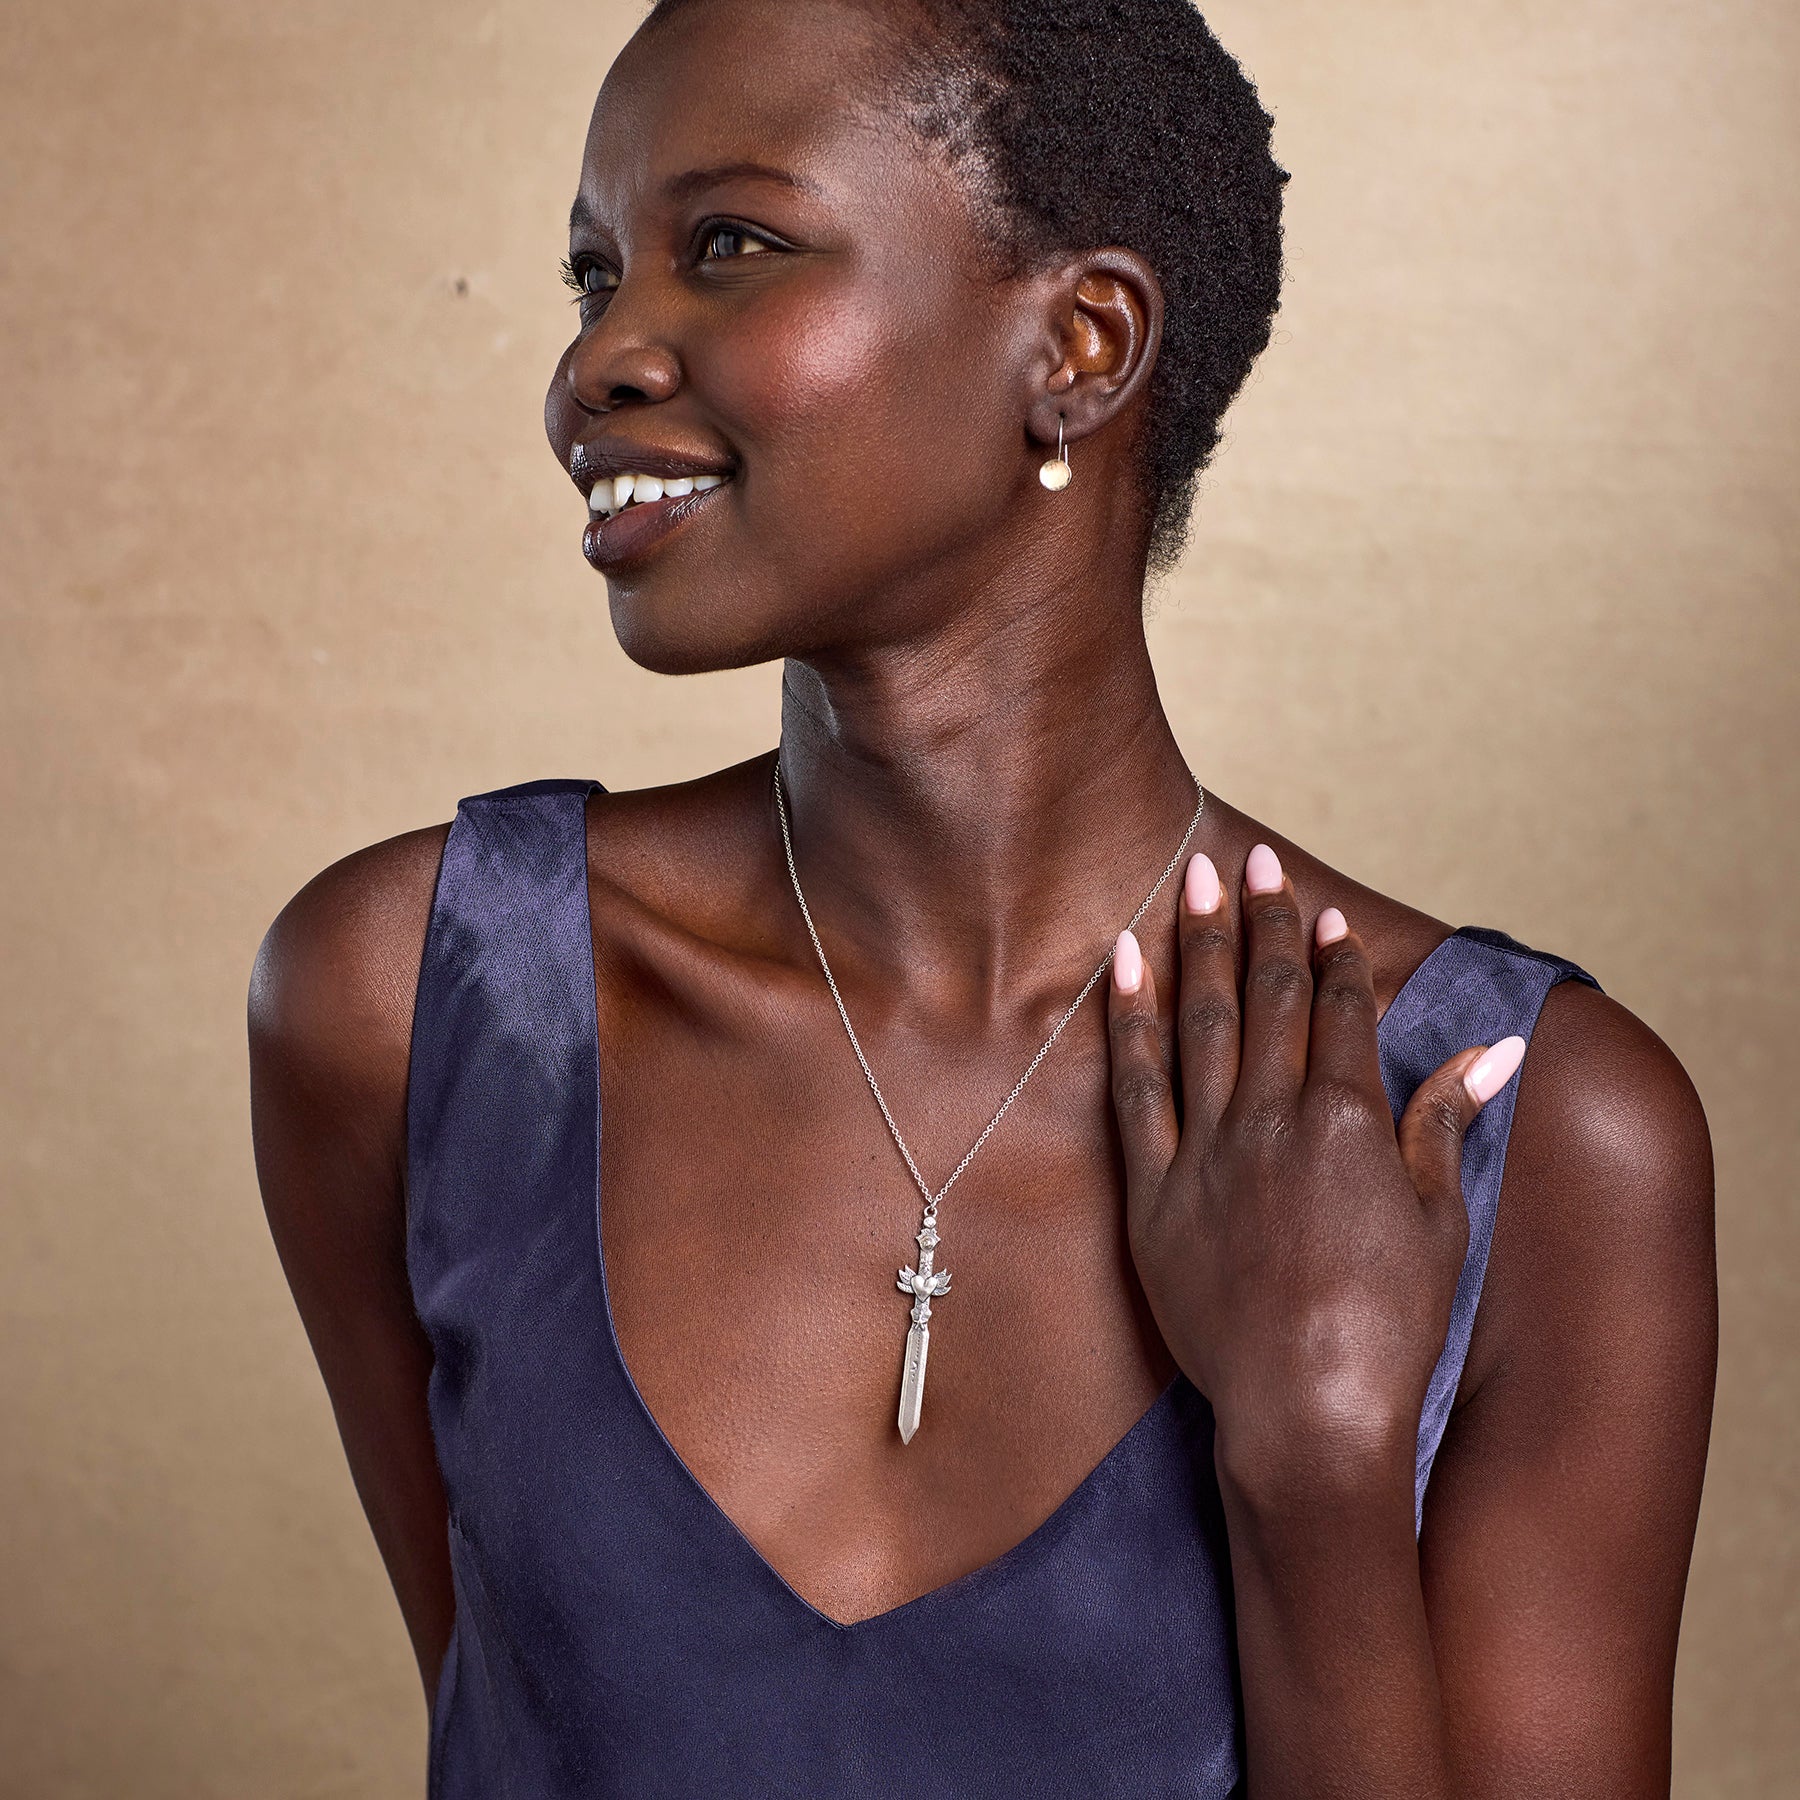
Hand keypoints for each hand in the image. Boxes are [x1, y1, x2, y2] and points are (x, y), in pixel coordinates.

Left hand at [1106, 844, 1526, 1484]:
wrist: (1308, 1412)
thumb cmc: (1391, 1325)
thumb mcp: (1440, 1220)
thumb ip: (1447, 1120)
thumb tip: (1493, 1049)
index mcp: (1347, 1122)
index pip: (1337, 1011)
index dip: (1333, 956)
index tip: (1326, 912)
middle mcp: (1273, 1120)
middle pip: (1266, 998)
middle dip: (1263, 922)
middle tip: (1251, 860)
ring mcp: (1207, 1152)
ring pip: (1200, 1023)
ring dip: (1198, 945)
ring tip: (1192, 882)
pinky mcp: (1154, 1191)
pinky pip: (1135, 1085)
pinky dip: (1130, 1018)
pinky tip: (1126, 963)